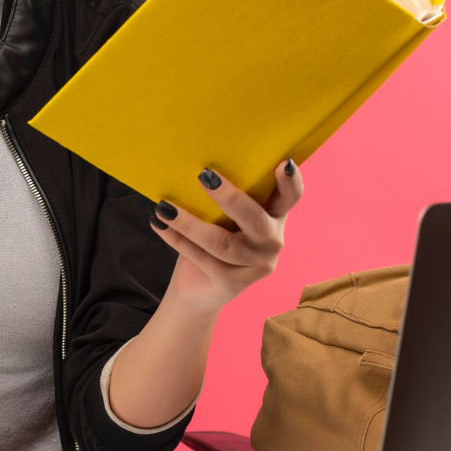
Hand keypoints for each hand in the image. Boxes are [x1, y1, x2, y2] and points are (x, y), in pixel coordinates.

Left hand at [152, 159, 303, 313]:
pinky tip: (159, 224)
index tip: (284, 162)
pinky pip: (202, 258)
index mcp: (274, 218)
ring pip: (221, 242)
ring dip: (189, 222)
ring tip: (164, 206)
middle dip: (230, 197)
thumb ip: (227, 197)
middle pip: (255, 219)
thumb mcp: (226, 217)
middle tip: (204, 175)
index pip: (291, 198)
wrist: (199, 288)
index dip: (291, 182)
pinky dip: (177, 239)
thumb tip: (197, 164)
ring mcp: (255, 267)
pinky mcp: (231, 284)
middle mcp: (272, 242)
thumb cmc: (216, 239)